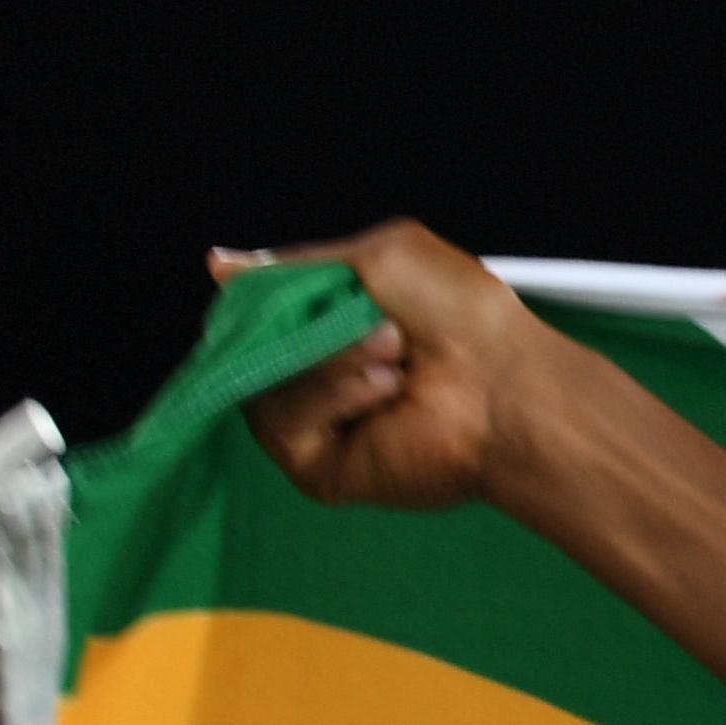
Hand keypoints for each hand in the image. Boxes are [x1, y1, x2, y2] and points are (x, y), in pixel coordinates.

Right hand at [214, 220, 561, 512]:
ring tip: (394, 355)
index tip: (275, 289)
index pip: (256, 318)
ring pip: (260, 383)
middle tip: (379, 326)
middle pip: (248, 350)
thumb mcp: (378, 256)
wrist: (507, 384)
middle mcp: (316, 380)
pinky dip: (328, 394)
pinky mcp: (317, 468)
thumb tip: (218, 263)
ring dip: (328, 358)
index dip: (258, 302)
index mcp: (329, 334)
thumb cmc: (463, 315)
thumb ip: (296, 266)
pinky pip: (278, 423)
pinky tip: (383, 391)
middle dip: (304, 327)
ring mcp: (315, 426)